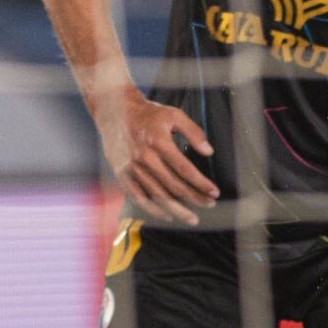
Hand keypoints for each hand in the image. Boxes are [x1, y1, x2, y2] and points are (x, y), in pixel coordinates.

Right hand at [97, 89, 218, 225]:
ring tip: (192, 217)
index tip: (214, 192)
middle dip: (194, 198)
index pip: (185, 169)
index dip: (201, 183)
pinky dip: (153, 209)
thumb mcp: (173, 114)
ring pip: (157, 195)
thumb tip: (208, 151)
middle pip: (173, 186)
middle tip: (209, 204)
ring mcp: (131, 167)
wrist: (113, 110)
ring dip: (177, 210)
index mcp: (158, 142)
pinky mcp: (121, 173)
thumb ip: (193, 131)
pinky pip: (138, 197)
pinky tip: (166, 215)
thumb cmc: (146, 113)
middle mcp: (144, 157)